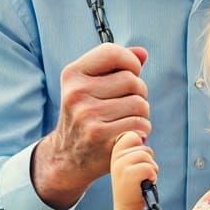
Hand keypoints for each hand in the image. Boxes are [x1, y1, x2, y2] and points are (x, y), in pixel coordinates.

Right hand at [32, 43, 149, 208]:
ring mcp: (87, 114)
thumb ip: (116, 66)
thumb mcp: (91, 86)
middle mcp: (77, 92)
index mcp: (73, 74)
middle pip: (133, 80)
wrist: (67, 156)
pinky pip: (140, 123)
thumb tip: (142, 53)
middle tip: (127, 105)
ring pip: (140, 103)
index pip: (112, 52)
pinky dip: (142, 129)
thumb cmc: (87, 115)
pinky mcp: (100, 134)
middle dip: (139, 92)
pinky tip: (129, 132)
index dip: (130, 62)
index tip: (131, 74)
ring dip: (142, 113)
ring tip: (127, 119)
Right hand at [110, 131, 158, 209]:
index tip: (138, 162)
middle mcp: (115, 157)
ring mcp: (120, 165)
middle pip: (144, 147)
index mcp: (115, 152)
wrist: (127, 206)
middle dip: (148, 160)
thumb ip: (134, 149)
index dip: (141, 147)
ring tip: (143, 179)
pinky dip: (152, 176)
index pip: (132, 135)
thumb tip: (143, 136)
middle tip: (141, 174)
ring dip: (151, 169)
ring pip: (147, 156)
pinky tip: (145, 183)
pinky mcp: (128, 174)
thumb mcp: (130, 163)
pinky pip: (149, 167)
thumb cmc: (134, 184)